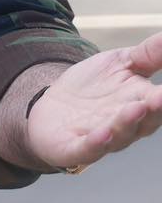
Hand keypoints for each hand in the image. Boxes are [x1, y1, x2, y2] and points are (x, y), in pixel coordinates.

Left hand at [26, 31, 161, 170]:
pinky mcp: (76, 148)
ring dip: (129, 122)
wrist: (51, 109)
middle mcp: (128, 125)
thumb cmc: (91, 88)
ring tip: (138, 107)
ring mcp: (103, 138)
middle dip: (157, 108)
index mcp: (143, 103)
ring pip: (121, 134)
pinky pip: (89, 148)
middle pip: (146, 119)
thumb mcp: (119, 63)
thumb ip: (149, 54)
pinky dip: (97, 143)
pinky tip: (103, 133)